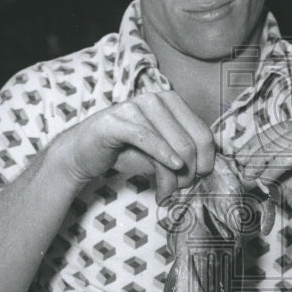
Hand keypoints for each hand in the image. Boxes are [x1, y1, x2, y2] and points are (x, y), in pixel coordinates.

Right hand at [54, 91, 215, 201]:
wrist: (84, 152)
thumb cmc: (126, 151)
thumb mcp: (161, 154)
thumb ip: (183, 155)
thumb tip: (205, 170)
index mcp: (171, 102)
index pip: (204, 135)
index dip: (206, 162)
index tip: (197, 179)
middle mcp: (155, 99)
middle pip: (190, 143)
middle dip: (189, 174)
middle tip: (178, 191)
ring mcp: (134, 107)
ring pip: (173, 145)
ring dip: (173, 176)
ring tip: (166, 192)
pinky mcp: (115, 121)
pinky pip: (146, 138)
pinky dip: (162, 155)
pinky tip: (172, 167)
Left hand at [237, 121, 291, 256]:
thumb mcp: (288, 181)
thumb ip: (272, 169)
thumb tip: (245, 163)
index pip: (286, 128)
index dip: (260, 141)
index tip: (241, 158)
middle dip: (266, 153)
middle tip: (248, 171)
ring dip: (279, 165)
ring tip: (263, 180)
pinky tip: (289, 190)